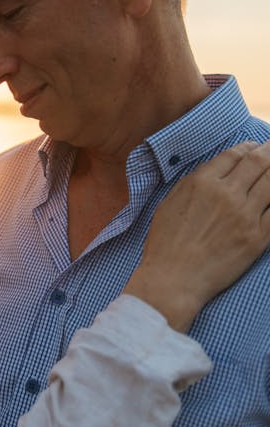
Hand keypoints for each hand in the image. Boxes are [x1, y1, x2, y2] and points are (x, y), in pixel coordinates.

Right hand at [125, 141, 269, 329]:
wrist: (174, 279)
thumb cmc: (166, 244)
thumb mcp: (170, 202)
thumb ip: (193, 183)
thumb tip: (215, 171)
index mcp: (202, 182)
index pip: (234, 155)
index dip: (248, 147)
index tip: (254, 147)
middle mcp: (226, 193)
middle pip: (258, 162)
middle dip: (269, 151)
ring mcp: (245, 215)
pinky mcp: (258, 237)